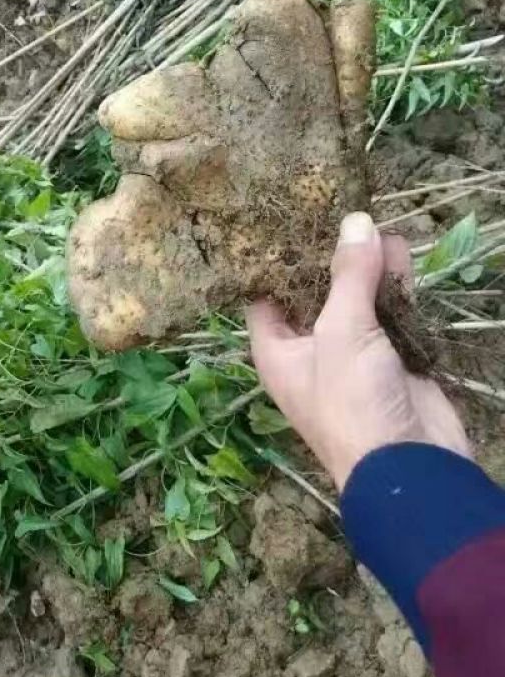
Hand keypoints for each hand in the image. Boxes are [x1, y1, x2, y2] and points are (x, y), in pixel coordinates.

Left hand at [247, 212, 470, 490]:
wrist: (412, 467)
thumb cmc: (352, 400)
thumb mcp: (341, 330)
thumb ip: (348, 275)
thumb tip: (356, 220)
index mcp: (277, 350)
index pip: (264, 296)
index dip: (271, 262)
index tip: (282, 218)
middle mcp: (310, 350)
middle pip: (315, 292)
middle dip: (329, 256)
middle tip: (336, 209)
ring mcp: (353, 355)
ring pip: (357, 299)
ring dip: (368, 267)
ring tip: (378, 225)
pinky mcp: (392, 358)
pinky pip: (389, 313)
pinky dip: (395, 286)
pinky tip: (401, 253)